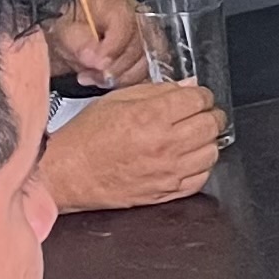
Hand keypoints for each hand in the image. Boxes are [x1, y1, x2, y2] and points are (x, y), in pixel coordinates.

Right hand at [42, 82, 223, 211]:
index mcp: (151, 116)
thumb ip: (156, 92)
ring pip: (211, 152)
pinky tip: (188, 158)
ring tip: (193, 136)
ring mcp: (168, 171)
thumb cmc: (85, 138)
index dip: (202, 94)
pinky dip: (200, 166)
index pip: (199, 99)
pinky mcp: (166, 192)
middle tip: (200, 113)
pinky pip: (201, 178)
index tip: (197, 96)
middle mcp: (164, 144)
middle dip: (210, 114)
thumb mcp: (116, 101)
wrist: (67, 173)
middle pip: (211, 124)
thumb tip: (187, 86)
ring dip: (207, 141)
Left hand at [51, 0, 151, 88]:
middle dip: (113, 68)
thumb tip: (95, 60)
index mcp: (116, 4)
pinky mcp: (150, 55)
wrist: (74, 37)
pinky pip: (145, 73)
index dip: (112, 48)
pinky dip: (124, 82)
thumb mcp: (65, 32)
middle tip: (89, 75)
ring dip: (118, 77)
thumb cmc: (71, 28)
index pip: (125, 24)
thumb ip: (79, 43)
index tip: (97, 64)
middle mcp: (138, 17)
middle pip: (138, 46)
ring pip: (145, 63)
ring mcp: (148, 36)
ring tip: (93, 78)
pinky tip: (104, 80)